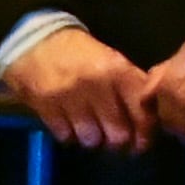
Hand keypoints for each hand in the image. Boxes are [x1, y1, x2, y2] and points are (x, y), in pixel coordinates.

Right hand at [1, 24, 152, 151]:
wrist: (37, 43)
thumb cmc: (80, 54)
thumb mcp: (112, 61)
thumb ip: (131, 87)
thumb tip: (148, 120)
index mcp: (118, 70)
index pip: (141, 110)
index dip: (145, 132)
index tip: (141, 142)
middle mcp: (98, 85)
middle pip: (118, 135)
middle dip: (118, 141)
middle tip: (113, 138)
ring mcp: (71, 97)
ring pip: (92, 140)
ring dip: (92, 139)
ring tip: (89, 127)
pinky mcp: (47, 108)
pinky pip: (67, 137)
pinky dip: (70, 135)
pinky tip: (70, 123)